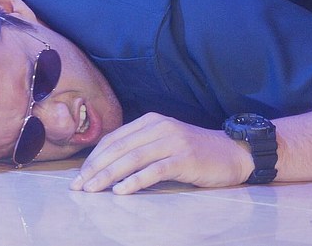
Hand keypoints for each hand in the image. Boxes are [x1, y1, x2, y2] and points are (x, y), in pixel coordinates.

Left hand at [70, 112, 250, 194]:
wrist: (233, 152)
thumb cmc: (195, 152)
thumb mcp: (164, 142)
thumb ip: (140, 147)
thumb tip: (106, 165)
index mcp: (150, 121)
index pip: (114, 139)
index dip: (93, 157)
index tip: (79, 176)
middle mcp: (159, 127)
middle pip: (118, 148)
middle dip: (95, 168)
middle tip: (78, 186)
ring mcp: (173, 141)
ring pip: (132, 158)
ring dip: (108, 175)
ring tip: (92, 190)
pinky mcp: (185, 158)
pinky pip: (155, 170)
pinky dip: (135, 180)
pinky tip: (121, 191)